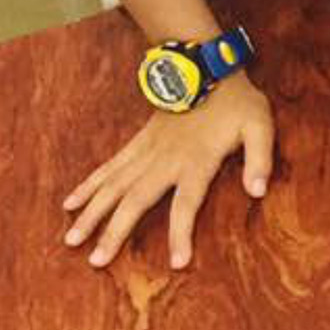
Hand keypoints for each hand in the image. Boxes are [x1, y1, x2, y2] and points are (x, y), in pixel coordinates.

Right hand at [61, 70, 272, 269]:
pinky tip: (69, 203)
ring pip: (114, 186)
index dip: (181, 233)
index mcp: (196, 161)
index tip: (176, 263)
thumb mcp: (260, 126)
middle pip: (136, 200)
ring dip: (92, 213)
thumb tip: (259, 192)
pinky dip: (88, 185)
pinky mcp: (138, 142)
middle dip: (115, 231)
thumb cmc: (237, 102)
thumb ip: (260, 159)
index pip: (187, 204)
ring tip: (72, 240)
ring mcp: (147, 151)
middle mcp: (166, 160)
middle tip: (97, 262)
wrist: (207, 67)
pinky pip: (109, 167)